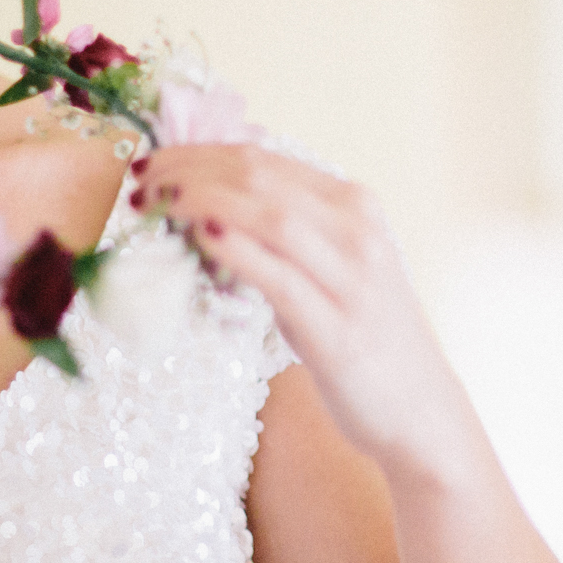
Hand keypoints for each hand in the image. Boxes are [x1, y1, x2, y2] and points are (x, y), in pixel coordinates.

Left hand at [132, 143, 471, 478]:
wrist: (420, 410)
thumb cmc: (363, 339)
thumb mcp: (329, 270)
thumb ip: (281, 237)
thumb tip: (205, 211)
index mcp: (354, 206)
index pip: (265, 158)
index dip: (201, 152)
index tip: (155, 160)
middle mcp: (357, 229)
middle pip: (259, 175)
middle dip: (190, 168)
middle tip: (142, 177)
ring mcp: (351, 277)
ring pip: (268, 213)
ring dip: (200, 198)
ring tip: (155, 201)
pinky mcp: (336, 327)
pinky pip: (278, 275)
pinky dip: (234, 248)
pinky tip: (198, 235)